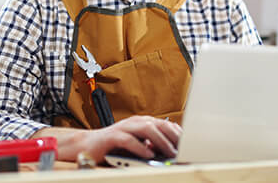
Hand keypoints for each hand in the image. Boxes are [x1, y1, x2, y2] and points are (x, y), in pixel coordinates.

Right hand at [34, 115, 181, 162]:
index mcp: (142, 122)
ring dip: (160, 141)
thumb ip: (152, 144)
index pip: (165, 125)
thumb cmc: (113, 146)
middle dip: (173, 136)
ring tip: (170, 152)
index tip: (190, 145)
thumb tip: (172, 149)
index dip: (178, 134)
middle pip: (158, 124)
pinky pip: (128, 140)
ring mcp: (123, 128)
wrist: (87, 145)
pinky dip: (140, 147)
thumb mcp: (137, 145)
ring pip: (146, 129)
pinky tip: (149, 155)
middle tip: (184, 149)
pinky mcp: (112, 137)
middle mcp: (134, 122)